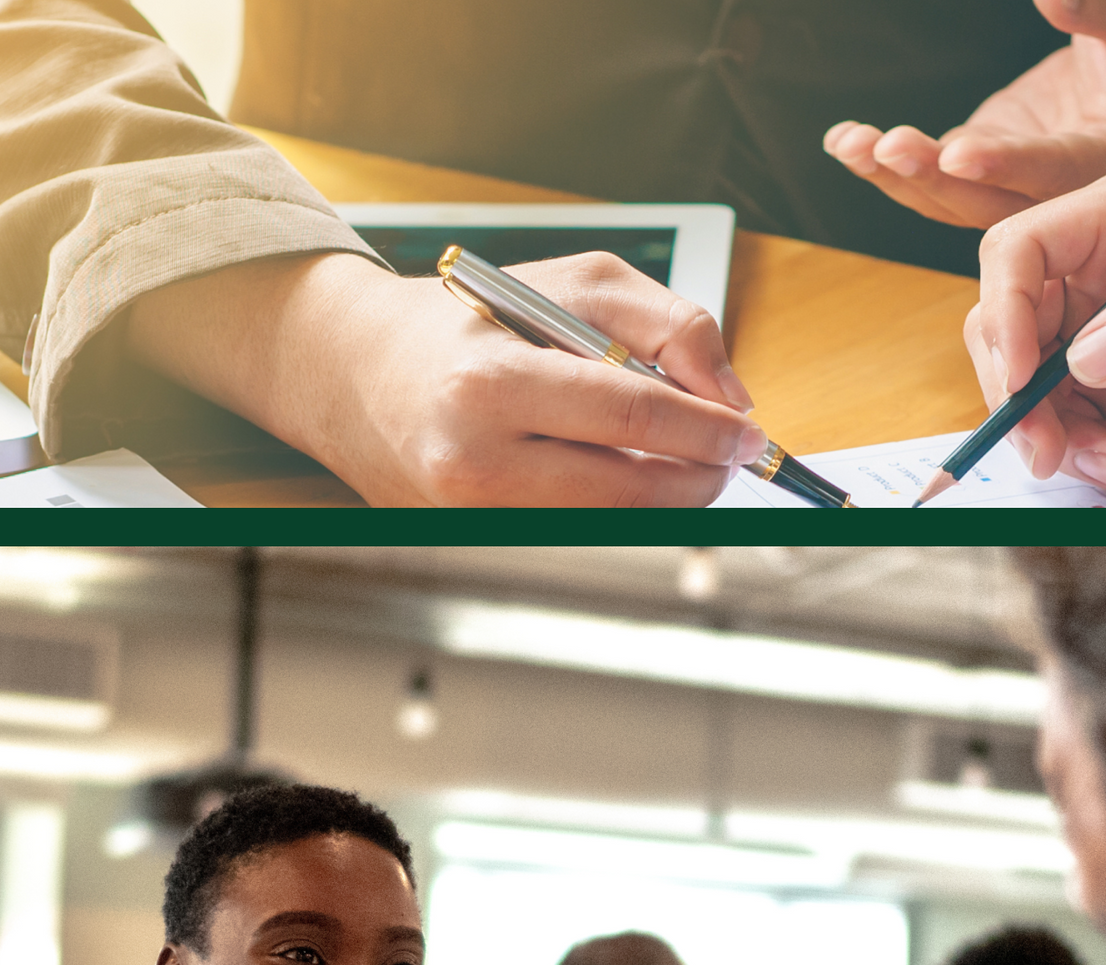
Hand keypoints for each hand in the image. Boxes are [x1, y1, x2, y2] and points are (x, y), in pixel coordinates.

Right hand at [125, 250, 764, 505]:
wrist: (355, 372)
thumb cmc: (469, 321)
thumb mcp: (572, 283)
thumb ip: (666, 324)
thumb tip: (730, 398)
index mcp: (492, 380)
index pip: (631, 413)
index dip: (707, 431)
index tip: (749, 437)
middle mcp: (473, 458)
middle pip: (628, 487)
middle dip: (698, 476)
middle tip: (729, 457)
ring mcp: (469, 513)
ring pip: (609, 522)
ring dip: (664, 498)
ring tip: (682, 461)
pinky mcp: (471, 541)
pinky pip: (575, 532)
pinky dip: (618, 508)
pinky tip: (624, 475)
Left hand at [823, 0, 1105, 231]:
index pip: (1052, 170)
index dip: (1005, 163)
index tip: (958, 150)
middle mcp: (1055, 194)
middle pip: (987, 202)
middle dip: (932, 178)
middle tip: (888, 145)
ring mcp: (1011, 186)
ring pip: (947, 200)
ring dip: (895, 178)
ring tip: (851, 144)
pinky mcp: (982, 172)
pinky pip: (931, 179)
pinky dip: (886, 166)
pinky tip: (846, 142)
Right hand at [966, 171, 1105, 491]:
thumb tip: (1086, 353)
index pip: (1019, 252)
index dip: (1005, 313)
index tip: (1024, 380)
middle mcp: (1090, 275)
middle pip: (1002, 330)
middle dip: (1017, 396)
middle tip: (1047, 450)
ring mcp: (1090, 338)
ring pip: (1023, 391)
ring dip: (1054, 438)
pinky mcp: (1100, 394)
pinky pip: (1057, 430)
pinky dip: (1081, 457)